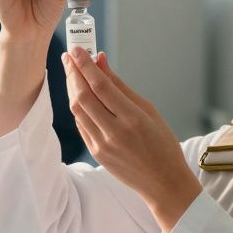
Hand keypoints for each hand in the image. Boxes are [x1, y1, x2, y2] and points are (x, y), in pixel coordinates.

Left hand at [62, 48, 201, 231]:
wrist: (163, 183)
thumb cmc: (162, 143)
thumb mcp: (148, 110)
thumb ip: (121, 86)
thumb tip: (101, 61)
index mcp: (132, 118)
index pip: (100, 85)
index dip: (85, 65)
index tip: (77, 49)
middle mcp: (114, 132)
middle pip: (82, 96)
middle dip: (72, 73)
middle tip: (69, 56)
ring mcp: (102, 145)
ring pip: (77, 111)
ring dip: (71, 88)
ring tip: (72, 71)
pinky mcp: (95, 153)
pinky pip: (81, 125)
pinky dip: (78, 107)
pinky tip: (80, 95)